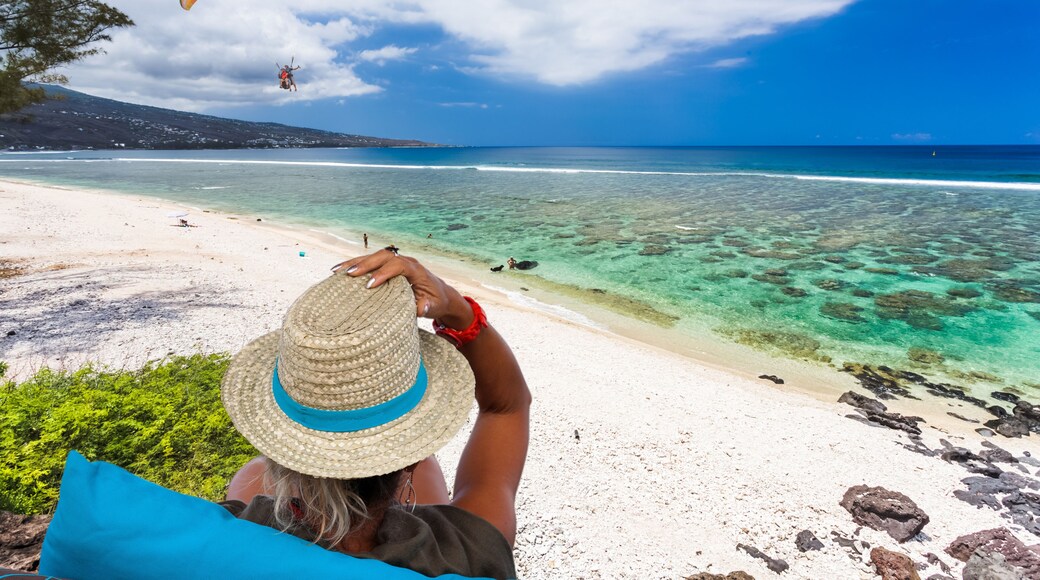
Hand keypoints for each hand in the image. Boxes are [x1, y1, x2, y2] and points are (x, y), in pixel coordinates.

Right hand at [331, 249, 474, 328]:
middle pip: (384, 256)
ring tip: (336, 271)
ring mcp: (397, 262)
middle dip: (366, 264)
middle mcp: (406, 261)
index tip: (369, 285)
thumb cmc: (436, 301)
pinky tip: (340, 271)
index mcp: (416, 270)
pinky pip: (371, 262)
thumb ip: (427, 307)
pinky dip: (356, 265)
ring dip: (355, 262)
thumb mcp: (434, 307)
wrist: (440, 295)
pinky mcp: (389, 266)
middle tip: (349, 275)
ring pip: (374, 256)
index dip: (384, 273)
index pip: (398, 266)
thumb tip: (420, 307)